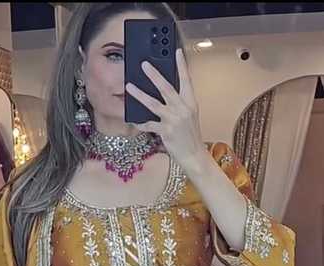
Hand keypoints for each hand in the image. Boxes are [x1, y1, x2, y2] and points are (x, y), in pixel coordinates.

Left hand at [125, 48, 204, 173]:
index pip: (186, 80)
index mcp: (190, 103)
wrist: (194, 156)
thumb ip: (179, 103)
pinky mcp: (166, 131)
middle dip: (154, 75)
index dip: (182, 65)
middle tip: (144, 65)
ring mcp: (174, 120)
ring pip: (153, 103)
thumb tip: (164, 92)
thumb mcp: (189, 116)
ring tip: (129, 87)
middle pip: (166, 88)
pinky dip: (140, 122)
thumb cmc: (190, 136)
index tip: (176, 51)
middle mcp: (182, 109)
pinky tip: (132, 118)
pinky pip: (149, 124)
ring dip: (139, 94)